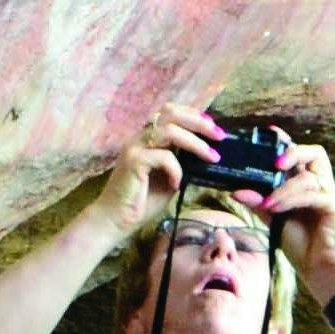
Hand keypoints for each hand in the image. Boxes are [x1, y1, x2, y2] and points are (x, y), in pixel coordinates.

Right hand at [92, 102, 224, 238]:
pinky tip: (177, 184)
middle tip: (219, 136)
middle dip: (198, 122)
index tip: (213, 126)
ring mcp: (135, 147)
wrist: (115, 220)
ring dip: (195, 143)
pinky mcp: (134, 161)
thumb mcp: (170, 180)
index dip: (193, 115)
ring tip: (211, 157)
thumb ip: (182, 164)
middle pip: (170, 113)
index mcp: (147, 139)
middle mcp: (140, 138)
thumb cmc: (141, 202)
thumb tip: (206, 157)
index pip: (170, 113)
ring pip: (169, 130)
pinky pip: (164, 156)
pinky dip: (176, 169)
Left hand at [259, 142, 334, 288]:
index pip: (300, 156)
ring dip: (284, 188)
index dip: (286, 142)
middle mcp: (322, 186)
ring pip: (309, 176)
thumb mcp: (275, 221)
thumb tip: (236, 189)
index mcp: (308, 186)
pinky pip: (313, 194)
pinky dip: (291, 199)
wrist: (322, 273)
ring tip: (267, 203)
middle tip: (275, 162)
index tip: (267, 133)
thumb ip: (260, 202)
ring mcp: (332, 195)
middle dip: (294, 152)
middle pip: (316, 153)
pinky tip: (276, 207)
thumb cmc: (303, 247)